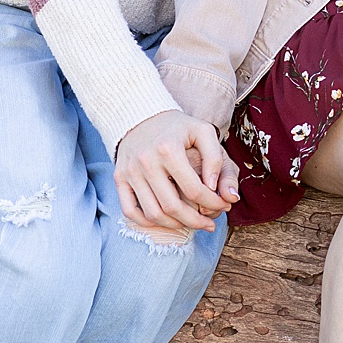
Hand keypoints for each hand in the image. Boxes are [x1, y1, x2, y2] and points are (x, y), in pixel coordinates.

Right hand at [114, 110, 240, 231]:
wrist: (141, 116)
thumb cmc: (178, 126)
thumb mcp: (203, 131)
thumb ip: (215, 158)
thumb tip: (214, 188)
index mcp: (169, 149)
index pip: (194, 188)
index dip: (212, 202)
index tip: (224, 206)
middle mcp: (146, 162)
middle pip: (172, 206)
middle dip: (195, 221)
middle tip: (210, 225)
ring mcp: (130, 172)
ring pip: (152, 213)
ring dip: (174, 225)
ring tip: (192, 224)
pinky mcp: (119, 179)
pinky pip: (130, 211)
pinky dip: (148, 222)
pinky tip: (166, 221)